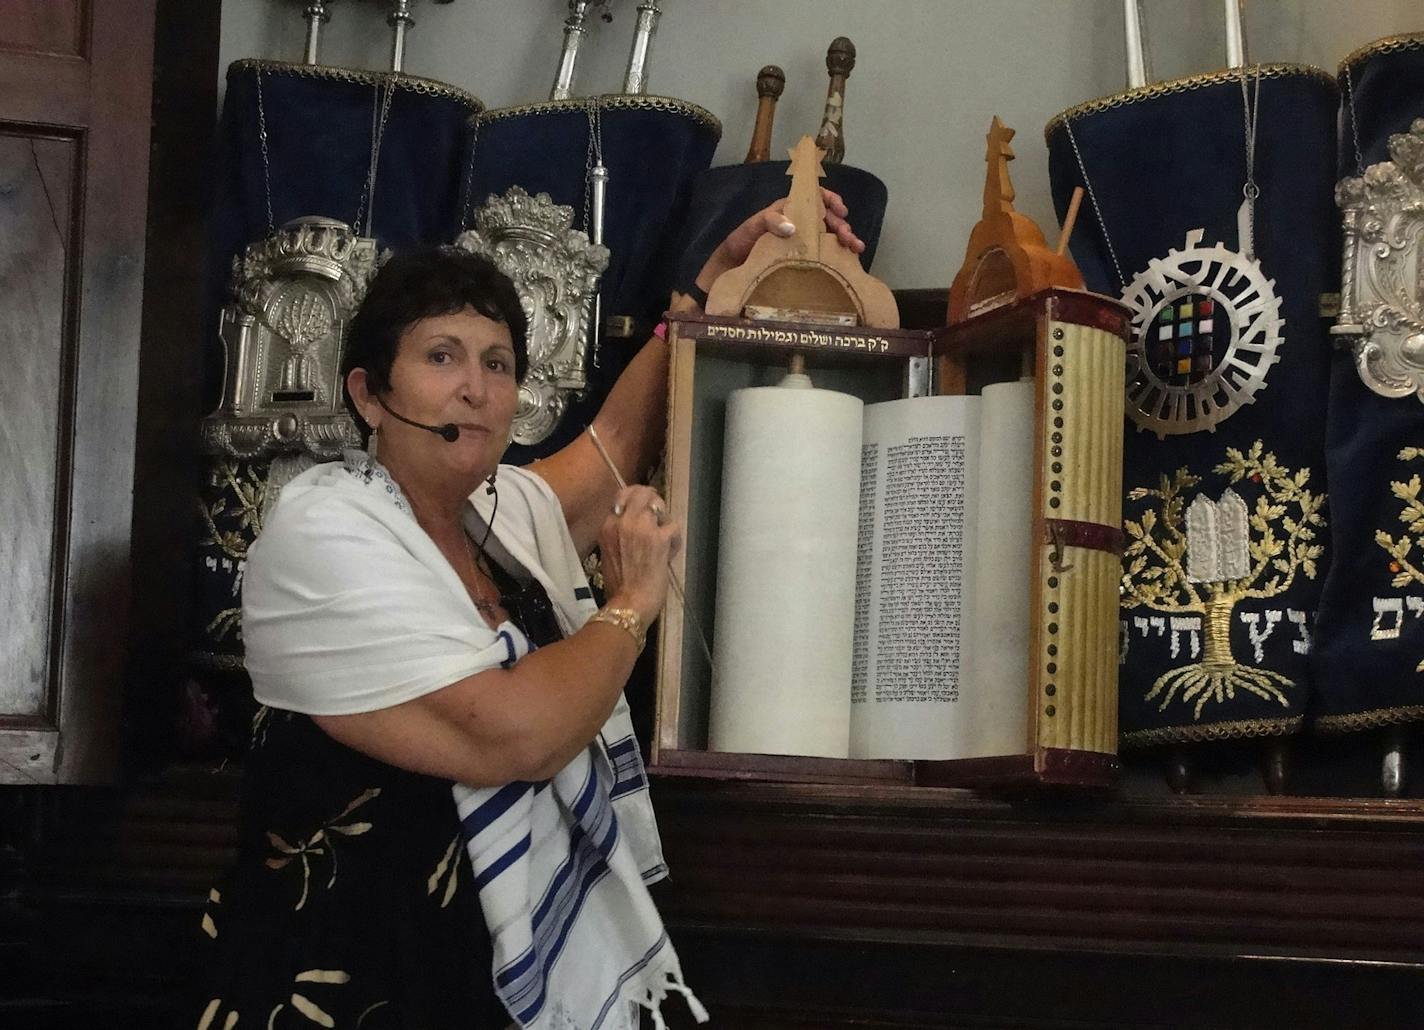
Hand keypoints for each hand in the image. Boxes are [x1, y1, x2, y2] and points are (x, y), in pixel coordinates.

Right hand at [597, 485, 682, 624]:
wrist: (628, 604)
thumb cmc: (620, 586)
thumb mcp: (610, 553)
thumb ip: (620, 535)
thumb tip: (638, 525)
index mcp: (607, 526)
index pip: (622, 496)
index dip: (638, 498)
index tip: (647, 505)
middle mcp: (622, 521)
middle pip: (642, 492)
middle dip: (654, 501)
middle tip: (661, 514)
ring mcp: (641, 527)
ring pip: (659, 506)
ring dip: (665, 522)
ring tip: (665, 541)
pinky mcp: (659, 538)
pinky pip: (674, 526)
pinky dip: (675, 541)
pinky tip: (669, 555)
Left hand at [672, 188, 865, 310]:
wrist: (732, 268)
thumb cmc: (740, 243)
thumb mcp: (751, 228)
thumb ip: (769, 222)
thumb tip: (793, 226)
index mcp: (788, 210)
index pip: (813, 197)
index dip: (830, 199)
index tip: (841, 209)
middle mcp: (798, 223)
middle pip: (827, 218)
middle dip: (842, 225)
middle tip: (850, 238)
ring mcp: (802, 241)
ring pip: (829, 235)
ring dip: (845, 239)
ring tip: (855, 249)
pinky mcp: (802, 258)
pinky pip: (823, 252)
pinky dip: (837, 254)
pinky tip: (847, 260)